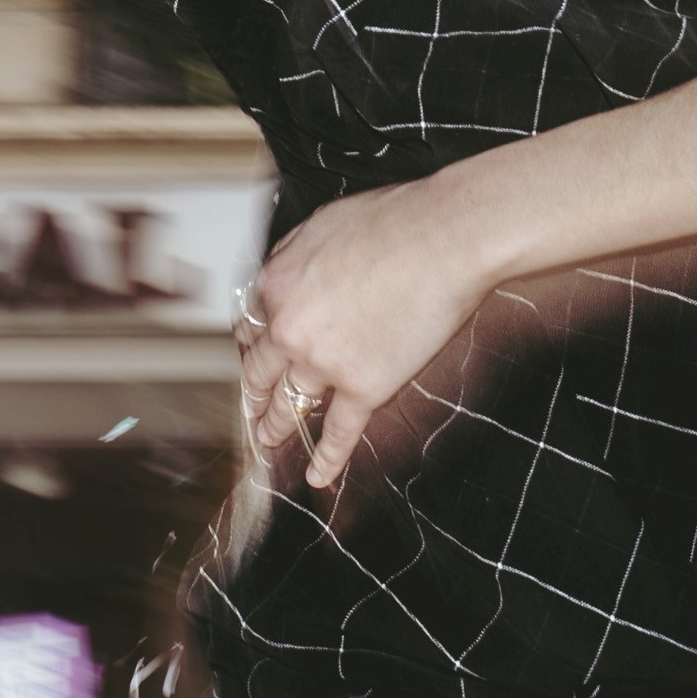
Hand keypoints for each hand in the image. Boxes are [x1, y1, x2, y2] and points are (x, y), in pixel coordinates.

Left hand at [236, 175, 508, 487]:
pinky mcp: (363, 389)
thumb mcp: (323, 223)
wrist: (445, 238)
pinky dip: (327, 459)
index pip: (251, 326)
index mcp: (276, 285)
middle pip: (261, 372)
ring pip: (290, 405)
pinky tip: (318, 476)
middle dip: (255, 394)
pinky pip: (338, 433)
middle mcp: (289, 330)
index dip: (255, 344)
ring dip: (276, 428)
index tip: (256, 356)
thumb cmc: (397, 221)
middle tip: (251, 409)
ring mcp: (323, 364)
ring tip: (270, 441)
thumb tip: (286, 277)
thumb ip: (294, 256)